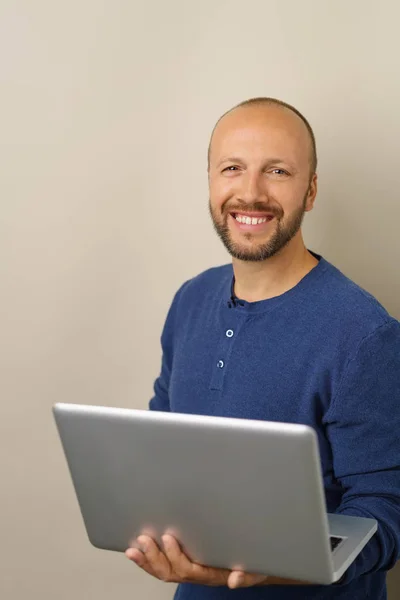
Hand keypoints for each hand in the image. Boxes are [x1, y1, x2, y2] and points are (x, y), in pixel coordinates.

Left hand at [125, 534, 311, 588]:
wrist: (253, 567)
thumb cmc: (251, 565)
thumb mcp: (255, 569)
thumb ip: (246, 574)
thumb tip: (235, 579)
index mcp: (210, 574)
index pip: (190, 569)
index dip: (177, 556)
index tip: (169, 538)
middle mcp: (197, 574)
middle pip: (171, 572)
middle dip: (156, 557)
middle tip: (145, 539)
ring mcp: (188, 571)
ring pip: (163, 572)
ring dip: (147, 560)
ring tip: (134, 548)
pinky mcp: (182, 564)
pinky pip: (162, 568)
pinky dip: (148, 561)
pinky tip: (137, 551)